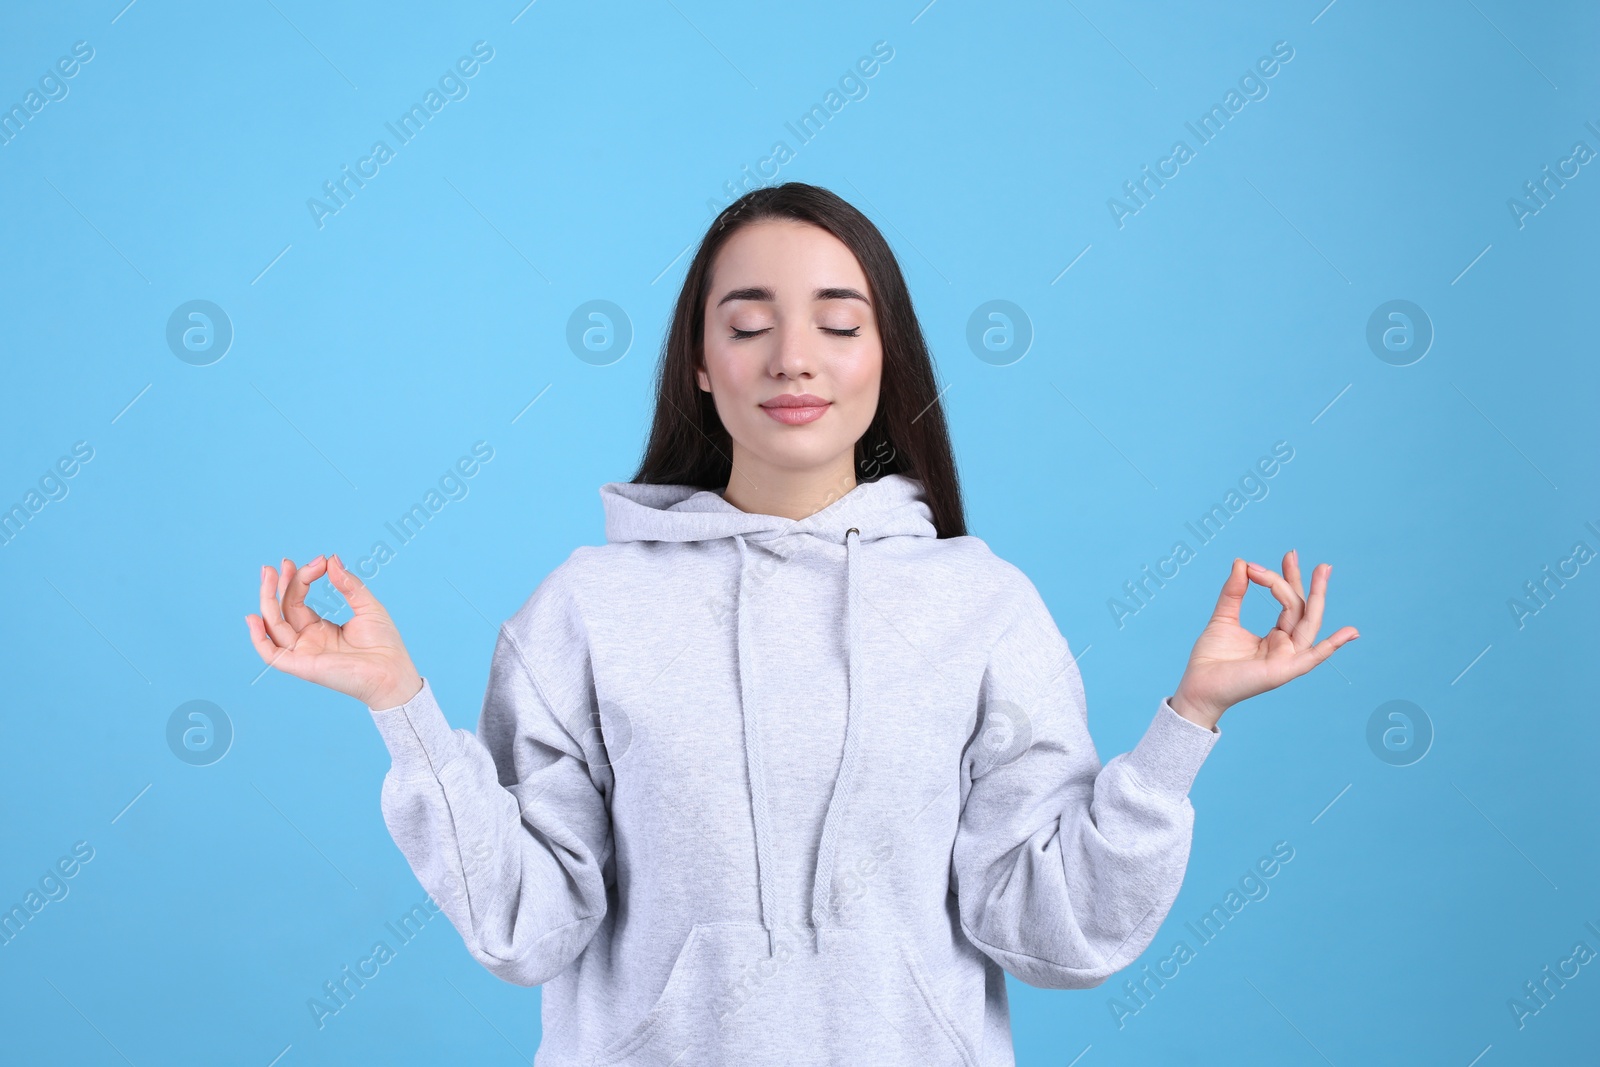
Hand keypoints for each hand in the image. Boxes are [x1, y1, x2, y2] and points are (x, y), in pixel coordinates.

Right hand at [245, 554, 422, 710]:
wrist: (393, 672)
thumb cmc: (384, 645)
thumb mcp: (367, 606)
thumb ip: (349, 585)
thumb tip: (332, 559)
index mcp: (319, 627)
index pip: (298, 599)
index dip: (303, 578)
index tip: (320, 561)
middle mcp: (307, 640)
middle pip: (283, 609)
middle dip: (280, 584)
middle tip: (282, 562)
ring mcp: (303, 652)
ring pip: (273, 625)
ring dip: (267, 599)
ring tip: (268, 573)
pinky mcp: (302, 666)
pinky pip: (271, 655)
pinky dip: (258, 638)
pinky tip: (254, 618)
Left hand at [1169, 550, 1358, 729]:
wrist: (1198, 685)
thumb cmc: (1211, 658)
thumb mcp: (1223, 618)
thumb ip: (1234, 592)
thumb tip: (1242, 562)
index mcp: (1276, 636)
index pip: (1289, 603)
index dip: (1283, 578)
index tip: (1263, 562)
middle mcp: (1286, 646)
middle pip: (1300, 609)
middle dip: (1302, 581)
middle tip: (1295, 554)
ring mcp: (1287, 659)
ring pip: (1306, 623)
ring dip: (1316, 597)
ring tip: (1322, 571)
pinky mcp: (1283, 672)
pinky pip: (1312, 659)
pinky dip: (1331, 646)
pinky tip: (1350, 632)